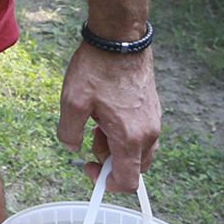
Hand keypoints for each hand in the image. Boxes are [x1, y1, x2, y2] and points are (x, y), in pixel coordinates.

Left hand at [57, 44, 160, 192]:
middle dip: (111, 162)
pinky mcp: (154, 109)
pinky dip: (125, 133)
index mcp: (130, 137)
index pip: (127, 181)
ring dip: (117, 146)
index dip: (107, 184)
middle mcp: (149, 133)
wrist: (120, 40)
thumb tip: (72, 148)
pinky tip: (107, 111)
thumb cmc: (97, 69)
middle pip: (135, 168)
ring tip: (97, 121)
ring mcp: (154, 120)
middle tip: (91, 139)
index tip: (89, 168)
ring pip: (138, 150)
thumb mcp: (73, 102)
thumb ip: (69, 133)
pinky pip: (142, 133)